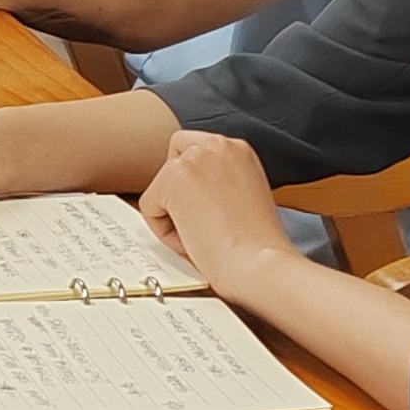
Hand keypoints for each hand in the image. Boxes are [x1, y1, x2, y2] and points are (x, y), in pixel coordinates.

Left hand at [136, 131, 304, 289]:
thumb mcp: (246, 196)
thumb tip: (196, 189)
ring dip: (173, 214)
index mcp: (238, 149)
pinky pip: (148, 205)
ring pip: (160, 186)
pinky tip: (193, 239)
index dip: (194, 185)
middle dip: (176, 190)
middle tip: (197, 219)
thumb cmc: (258, 244)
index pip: (196, 152)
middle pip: (173, 158)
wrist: (261, 263)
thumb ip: (221, 181)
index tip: (208, 209)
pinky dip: (163, 230)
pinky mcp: (174, 177)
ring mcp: (195, 158)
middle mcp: (217, 146)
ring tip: (204, 234)